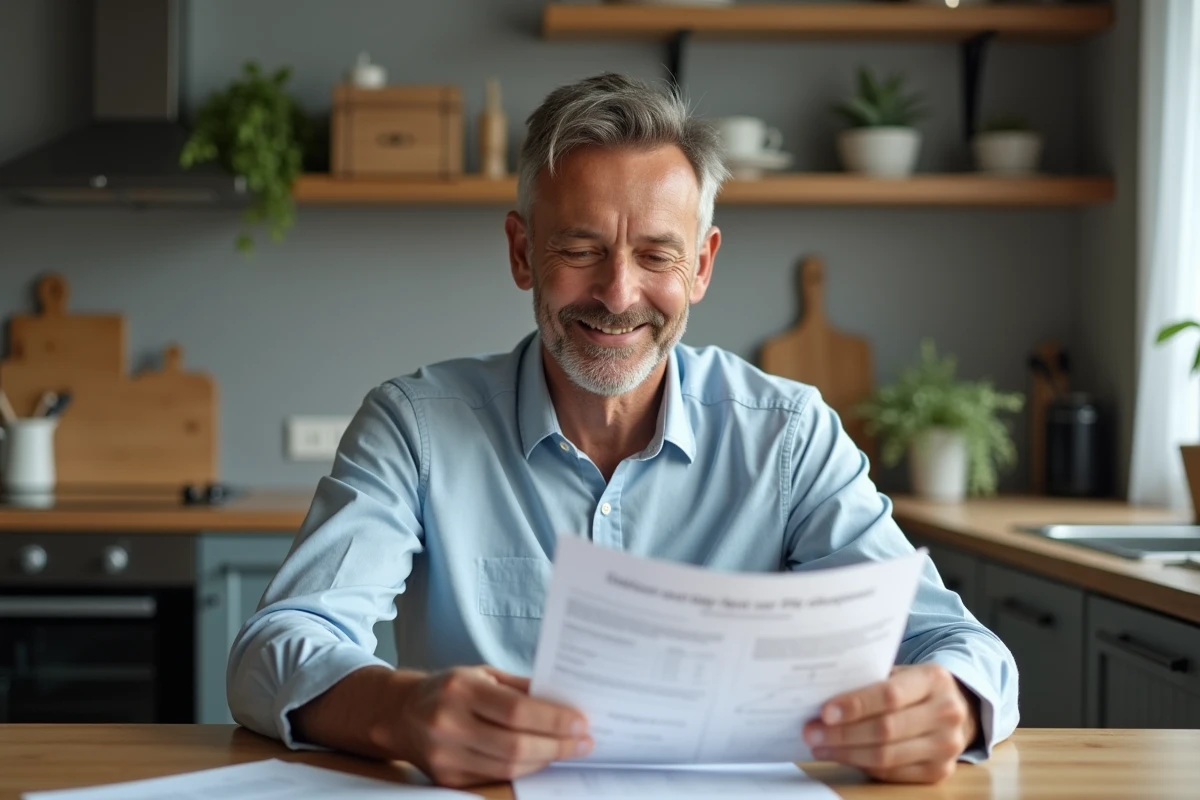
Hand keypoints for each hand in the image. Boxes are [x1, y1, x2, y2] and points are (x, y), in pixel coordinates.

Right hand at [395, 665, 592, 786]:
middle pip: (515, 745)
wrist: (400, 713)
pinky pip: (494, 777)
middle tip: (584, 742)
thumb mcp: (482, 674)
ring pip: (507, 767)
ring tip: (568, 750)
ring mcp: (445, 755)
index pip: (517, 711)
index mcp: (460, 689)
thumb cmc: (449, 688)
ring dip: (544, 760)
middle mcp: (448, 723)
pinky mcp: (445, 778)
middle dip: (557, 745)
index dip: (553, 720)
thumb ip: (521, 687)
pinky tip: (540, 759)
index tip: (581, 722)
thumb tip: (565, 700)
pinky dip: (523, 770)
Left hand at [803, 664, 977, 783]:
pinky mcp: (939, 771)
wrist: (954, 709)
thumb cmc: (913, 687)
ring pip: (886, 756)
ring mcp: (947, 746)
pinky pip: (892, 773)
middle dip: (842, 733)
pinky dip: (862, 765)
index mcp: (934, 679)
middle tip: (811, 732)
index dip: (855, 706)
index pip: (890, 695)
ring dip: (846, 753)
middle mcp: (947, 713)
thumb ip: (870, 681)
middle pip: (886, 729)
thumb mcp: (900, 673)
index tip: (825, 712)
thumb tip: (822, 696)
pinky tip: (842, 756)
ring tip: (819, 745)